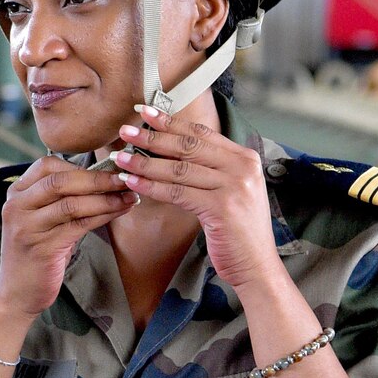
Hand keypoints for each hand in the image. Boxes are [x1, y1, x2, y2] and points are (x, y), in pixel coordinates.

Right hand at [0, 156, 137, 318]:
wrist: (17, 293)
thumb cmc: (37, 252)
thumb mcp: (42, 219)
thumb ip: (61, 198)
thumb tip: (103, 176)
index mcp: (16, 194)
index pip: (47, 166)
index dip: (80, 165)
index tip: (107, 168)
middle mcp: (17, 207)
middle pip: (61, 181)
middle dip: (98, 178)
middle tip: (125, 178)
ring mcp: (27, 228)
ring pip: (72, 204)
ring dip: (106, 198)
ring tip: (129, 196)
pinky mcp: (42, 248)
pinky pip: (79, 226)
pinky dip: (103, 216)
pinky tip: (119, 211)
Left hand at [113, 105, 282, 292]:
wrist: (256, 265)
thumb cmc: (237, 231)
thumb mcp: (230, 191)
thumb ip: (211, 169)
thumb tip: (169, 150)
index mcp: (245, 158)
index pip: (201, 132)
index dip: (171, 121)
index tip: (145, 113)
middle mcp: (242, 167)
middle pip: (188, 146)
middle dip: (153, 137)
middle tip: (125, 131)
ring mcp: (234, 186)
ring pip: (179, 168)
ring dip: (146, 162)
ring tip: (121, 158)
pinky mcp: (222, 208)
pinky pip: (178, 192)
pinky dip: (152, 186)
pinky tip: (133, 182)